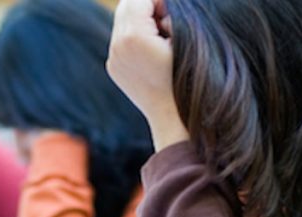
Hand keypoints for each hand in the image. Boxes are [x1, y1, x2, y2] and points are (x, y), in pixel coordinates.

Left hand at [108, 0, 188, 150]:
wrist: (175, 119)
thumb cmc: (189, 79)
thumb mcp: (185, 39)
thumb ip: (171, 13)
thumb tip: (162, 8)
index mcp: (133, 36)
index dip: (159, 1)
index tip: (173, 13)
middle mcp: (117, 46)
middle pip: (127, 5)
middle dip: (147, 7)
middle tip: (167, 24)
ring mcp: (113, 58)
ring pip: (122, 22)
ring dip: (140, 21)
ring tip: (161, 39)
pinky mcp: (113, 68)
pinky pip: (120, 40)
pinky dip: (135, 38)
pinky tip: (152, 54)